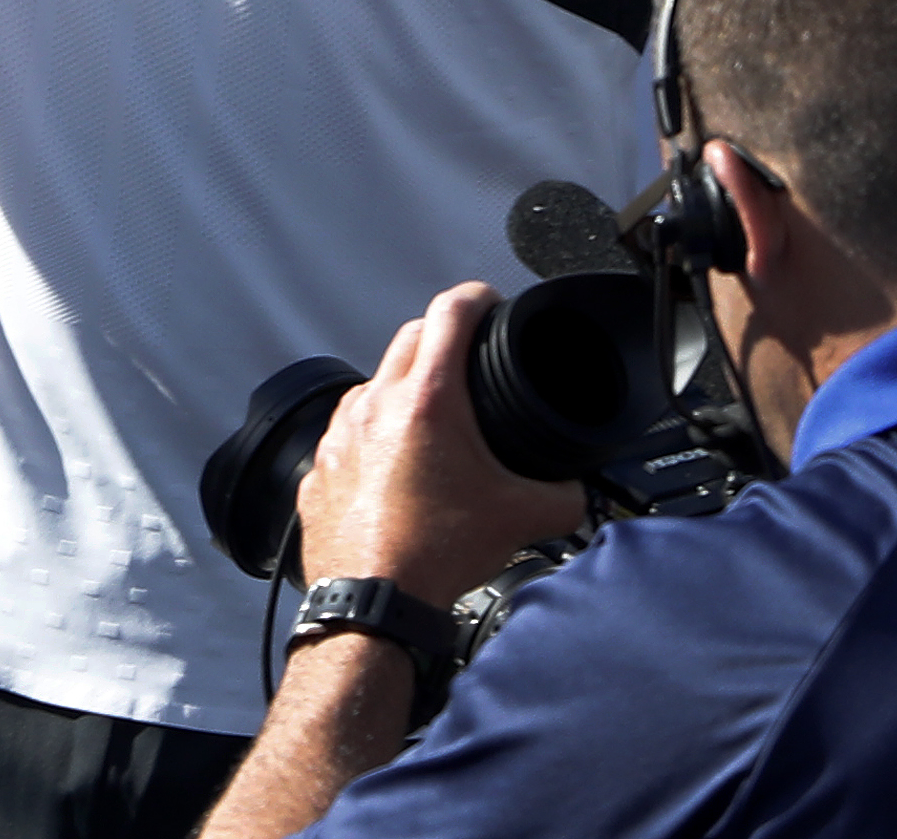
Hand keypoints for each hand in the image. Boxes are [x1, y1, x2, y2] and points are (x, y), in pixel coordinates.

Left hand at [294, 282, 587, 603]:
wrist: (373, 599)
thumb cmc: (434, 555)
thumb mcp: (522, 519)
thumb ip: (565, 495)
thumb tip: (576, 489)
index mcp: (428, 401)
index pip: (450, 313)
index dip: (476, 297)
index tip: (488, 301)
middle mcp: (376, 404)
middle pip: (410, 338)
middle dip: (443, 337)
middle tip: (469, 357)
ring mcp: (339, 430)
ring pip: (376, 384)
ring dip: (406, 389)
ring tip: (436, 421)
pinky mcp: (320, 461)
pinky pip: (349, 428)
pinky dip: (375, 433)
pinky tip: (398, 465)